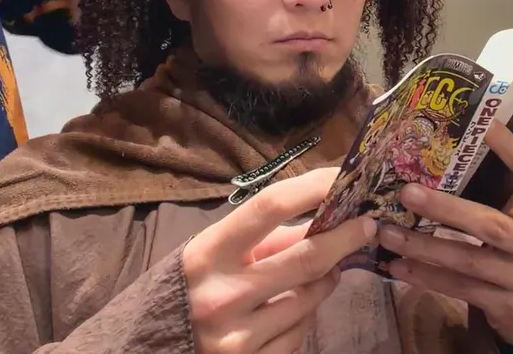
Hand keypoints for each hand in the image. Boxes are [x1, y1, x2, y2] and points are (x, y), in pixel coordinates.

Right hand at [183, 167, 377, 353]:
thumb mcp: (211, 255)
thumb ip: (262, 240)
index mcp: (208, 253)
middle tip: (367, 224)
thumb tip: (321, 221)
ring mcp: (238, 336)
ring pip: (310, 297)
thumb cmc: (184, 290)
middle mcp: (223, 294)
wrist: (145, 351)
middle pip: (305, 257)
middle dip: (345, 237)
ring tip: (326, 269)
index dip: (312, 187)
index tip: (342, 177)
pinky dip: (306, 315)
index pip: (269, 207)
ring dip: (327, 278)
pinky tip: (296, 307)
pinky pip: (300, 333)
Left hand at [378, 122, 512, 348]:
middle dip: (446, 208)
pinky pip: (458, 288)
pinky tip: (399, 266)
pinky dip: (426, 277)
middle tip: (407, 193)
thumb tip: (456, 160)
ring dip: (423, 246)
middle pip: (490, 224)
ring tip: (387, 233)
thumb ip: (509, 199)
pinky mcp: (505, 306)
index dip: (510, 148)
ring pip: (467, 260)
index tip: (484, 124)